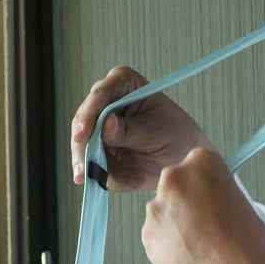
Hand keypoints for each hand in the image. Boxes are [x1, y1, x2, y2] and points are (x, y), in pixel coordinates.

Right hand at [70, 65, 209, 190]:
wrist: (183, 161)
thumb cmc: (178, 137)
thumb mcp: (156, 133)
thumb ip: (129, 130)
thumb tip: (105, 124)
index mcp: (124, 83)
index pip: (101, 94)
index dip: (88, 115)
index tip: (81, 136)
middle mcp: (107, 102)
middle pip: (83, 122)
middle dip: (84, 149)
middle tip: (85, 172)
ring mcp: (100, 127)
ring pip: (83, 148)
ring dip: (100, 168)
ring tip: (133, 179)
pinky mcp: (98, 150)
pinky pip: (93, 166)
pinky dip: (110, 177)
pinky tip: (133, 180)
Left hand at [142, 146, 264, 263]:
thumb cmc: (249, 248)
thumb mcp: (243, 203)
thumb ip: (217, 195)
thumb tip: (208, 204)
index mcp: (202, 163)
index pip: (196, 165)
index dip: (205, 187)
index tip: (211, 200)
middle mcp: (174, 179)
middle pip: (175, 187)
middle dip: (186, 205)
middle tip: (208, 227)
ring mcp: (157, 209)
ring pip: (164, 215)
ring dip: (176, 228)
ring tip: (203, 250)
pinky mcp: (147, 238)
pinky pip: (157, 239)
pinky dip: (169, 249)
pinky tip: (191, 261)